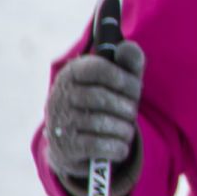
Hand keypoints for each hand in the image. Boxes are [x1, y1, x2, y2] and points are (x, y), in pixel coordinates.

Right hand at [45, 41, 145, 180]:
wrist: (78, 143)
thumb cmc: (106, 104)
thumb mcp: (120, 82)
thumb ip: (128, 64)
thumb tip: (129, 47)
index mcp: (73, 73)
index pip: (98, 69)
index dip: (124, 80)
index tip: (136, 88)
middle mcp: (60, 95)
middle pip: (101, 98)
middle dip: (126, 108)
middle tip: (131, 114)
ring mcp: (60, 121)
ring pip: (101, 123)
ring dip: (124, 130)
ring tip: (127, 131)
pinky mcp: (65, 146)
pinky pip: (97, 146)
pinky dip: (117, 148)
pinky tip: (120, 147)